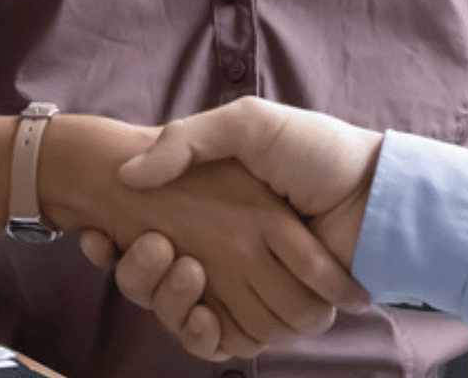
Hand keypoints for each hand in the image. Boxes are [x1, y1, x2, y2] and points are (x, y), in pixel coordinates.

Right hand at [45, 114, 355, 351]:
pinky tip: (201, 311)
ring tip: (182, 268)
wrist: (372, 190)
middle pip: (150, 284)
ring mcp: (243, 287)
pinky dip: (200, 334)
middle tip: (151, 246)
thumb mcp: (246, 125)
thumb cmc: (314, 151)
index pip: (142, 240)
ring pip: (176, 315)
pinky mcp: (268, 318)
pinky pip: (218, 342)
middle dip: (135, 274)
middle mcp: (220, 253)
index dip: (111, 244)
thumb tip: (128, 175)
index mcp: (211, 211)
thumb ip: (186, 141)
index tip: (96, 233)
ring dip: (164, 300)